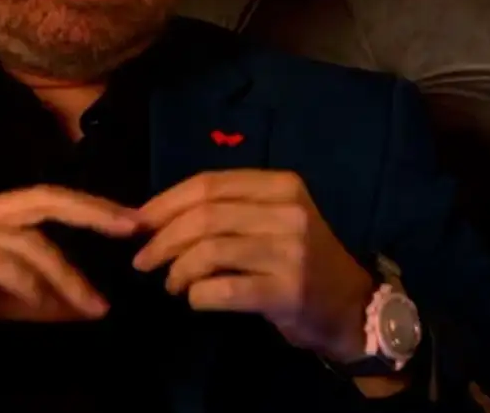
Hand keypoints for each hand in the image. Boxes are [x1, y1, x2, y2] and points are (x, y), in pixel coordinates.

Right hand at [0, 185, 143, 349]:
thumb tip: (86, 307)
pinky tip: (43, 301)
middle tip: (130, 230)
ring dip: (65, 273)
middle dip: (91, 212)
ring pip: (24, 239)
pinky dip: (26, 281)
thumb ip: (34, 300)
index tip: (131, 222)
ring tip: (93, 306)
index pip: (46, 199)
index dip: (90, 206)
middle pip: (42, 199)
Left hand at [132, 170, 373, 362]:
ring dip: (177, 269)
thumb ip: (224, 210)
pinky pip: (224, 289)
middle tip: (142, 259)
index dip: (165, 203)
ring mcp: (291, 252)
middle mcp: (289, 212)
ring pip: (210, 251)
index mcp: (282, 185)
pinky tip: (194, 299)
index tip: (137, 223)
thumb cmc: (298, 258)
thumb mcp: (271, 218)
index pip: (209, 184)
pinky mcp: (288, 292)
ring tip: (171, 283)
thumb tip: (151, 216)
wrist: (351, 306)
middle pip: (205, 216)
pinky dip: (198, 295)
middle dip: (162, 238)